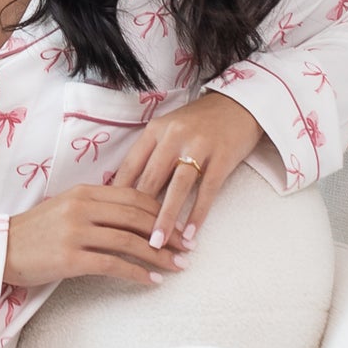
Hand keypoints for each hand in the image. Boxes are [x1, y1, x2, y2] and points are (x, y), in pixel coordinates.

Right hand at [1, 184, 190, 289]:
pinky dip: (136, 273)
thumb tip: (130, 214)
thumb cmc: (34, 233)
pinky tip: (151, 281)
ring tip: (177, 266)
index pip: (134, 197)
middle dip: (167, 234)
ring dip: (158, 256)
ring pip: (129, 241)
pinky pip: (113, 265)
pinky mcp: (70, 258)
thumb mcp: (65, 209)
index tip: (181, 225)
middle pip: (137, 217)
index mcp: (84, 192)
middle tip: (187, 247)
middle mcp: (82, 208)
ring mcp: (75, 232)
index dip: (162, 211)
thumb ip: (95, 207)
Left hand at [111, 90, 267, 250]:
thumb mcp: (168, 131)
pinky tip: (189, 234)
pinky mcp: (222, 156)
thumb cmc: (198, 123)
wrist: (239, 104)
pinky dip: (197, 213)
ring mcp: (199, 145)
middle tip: (128, 242)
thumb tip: (124, 193)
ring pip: (177, 187)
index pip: (130, 167)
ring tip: (157, 244)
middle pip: (151, 180)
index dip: (118, 197)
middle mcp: (174, 136)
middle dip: (138, 214)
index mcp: (155, 130)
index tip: (108, 222)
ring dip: (166, 218)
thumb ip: (149, 157)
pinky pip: (207, 190)